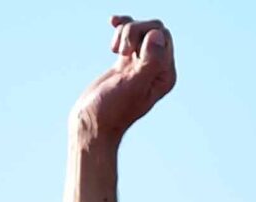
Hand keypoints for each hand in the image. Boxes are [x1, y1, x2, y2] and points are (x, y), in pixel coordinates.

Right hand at [73, 15, 175, 143]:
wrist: (90, 126)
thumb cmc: (111, 112)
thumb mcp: (133, 87)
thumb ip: (150, 61)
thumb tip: (156, 35)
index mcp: (164, 75)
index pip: (162, 36)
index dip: (144, 35)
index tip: (126, 54)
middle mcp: (156, 68)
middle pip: (152, 29)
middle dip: (134, 32)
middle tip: (118, 51)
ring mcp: (140, 65)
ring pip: (139, 31)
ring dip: (124, 33)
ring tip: (113, 51)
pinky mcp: (125, 63)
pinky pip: (128, 37)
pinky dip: (120, 28)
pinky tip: (112, 22)